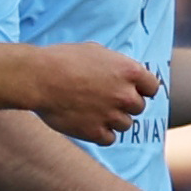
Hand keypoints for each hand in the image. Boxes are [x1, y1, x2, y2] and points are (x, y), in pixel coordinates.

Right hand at [14, 38, 160, 141]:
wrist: (39, 77)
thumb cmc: (63, 59)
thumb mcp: (96, 51)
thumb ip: (116, 65)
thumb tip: (124, 73)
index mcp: (129, 71)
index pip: (152, 87)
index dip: (141, 89)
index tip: (129, 90)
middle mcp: (125, 95)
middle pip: (139, 108)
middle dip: (124, 104)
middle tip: (104, 99)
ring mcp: (111, 115)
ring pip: (125, 125)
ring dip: (112, 119)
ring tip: (92, 109)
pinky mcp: (95, 132)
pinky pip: (109, 138)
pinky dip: (100, 133)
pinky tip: (87, 122)